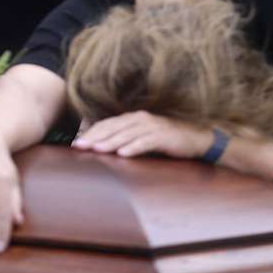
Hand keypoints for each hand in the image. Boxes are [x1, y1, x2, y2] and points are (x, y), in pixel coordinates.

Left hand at [72, 111, 212, 159]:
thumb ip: (127, 138)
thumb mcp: (143, 137)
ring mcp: (152, 127)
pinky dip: (133, 148)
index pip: (108, 124)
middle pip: (113, 128)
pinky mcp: (163, 136)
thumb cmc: (166, 140)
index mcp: (133, 118)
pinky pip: (145, 142)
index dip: (91, 132)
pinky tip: (122, 154)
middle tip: (79, 146)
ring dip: (110, 142)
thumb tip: (104, 148)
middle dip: (95, 137)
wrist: (196, 138)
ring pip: (126, 135)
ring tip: (96, 150)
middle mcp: (140, 119)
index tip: (76, 143)